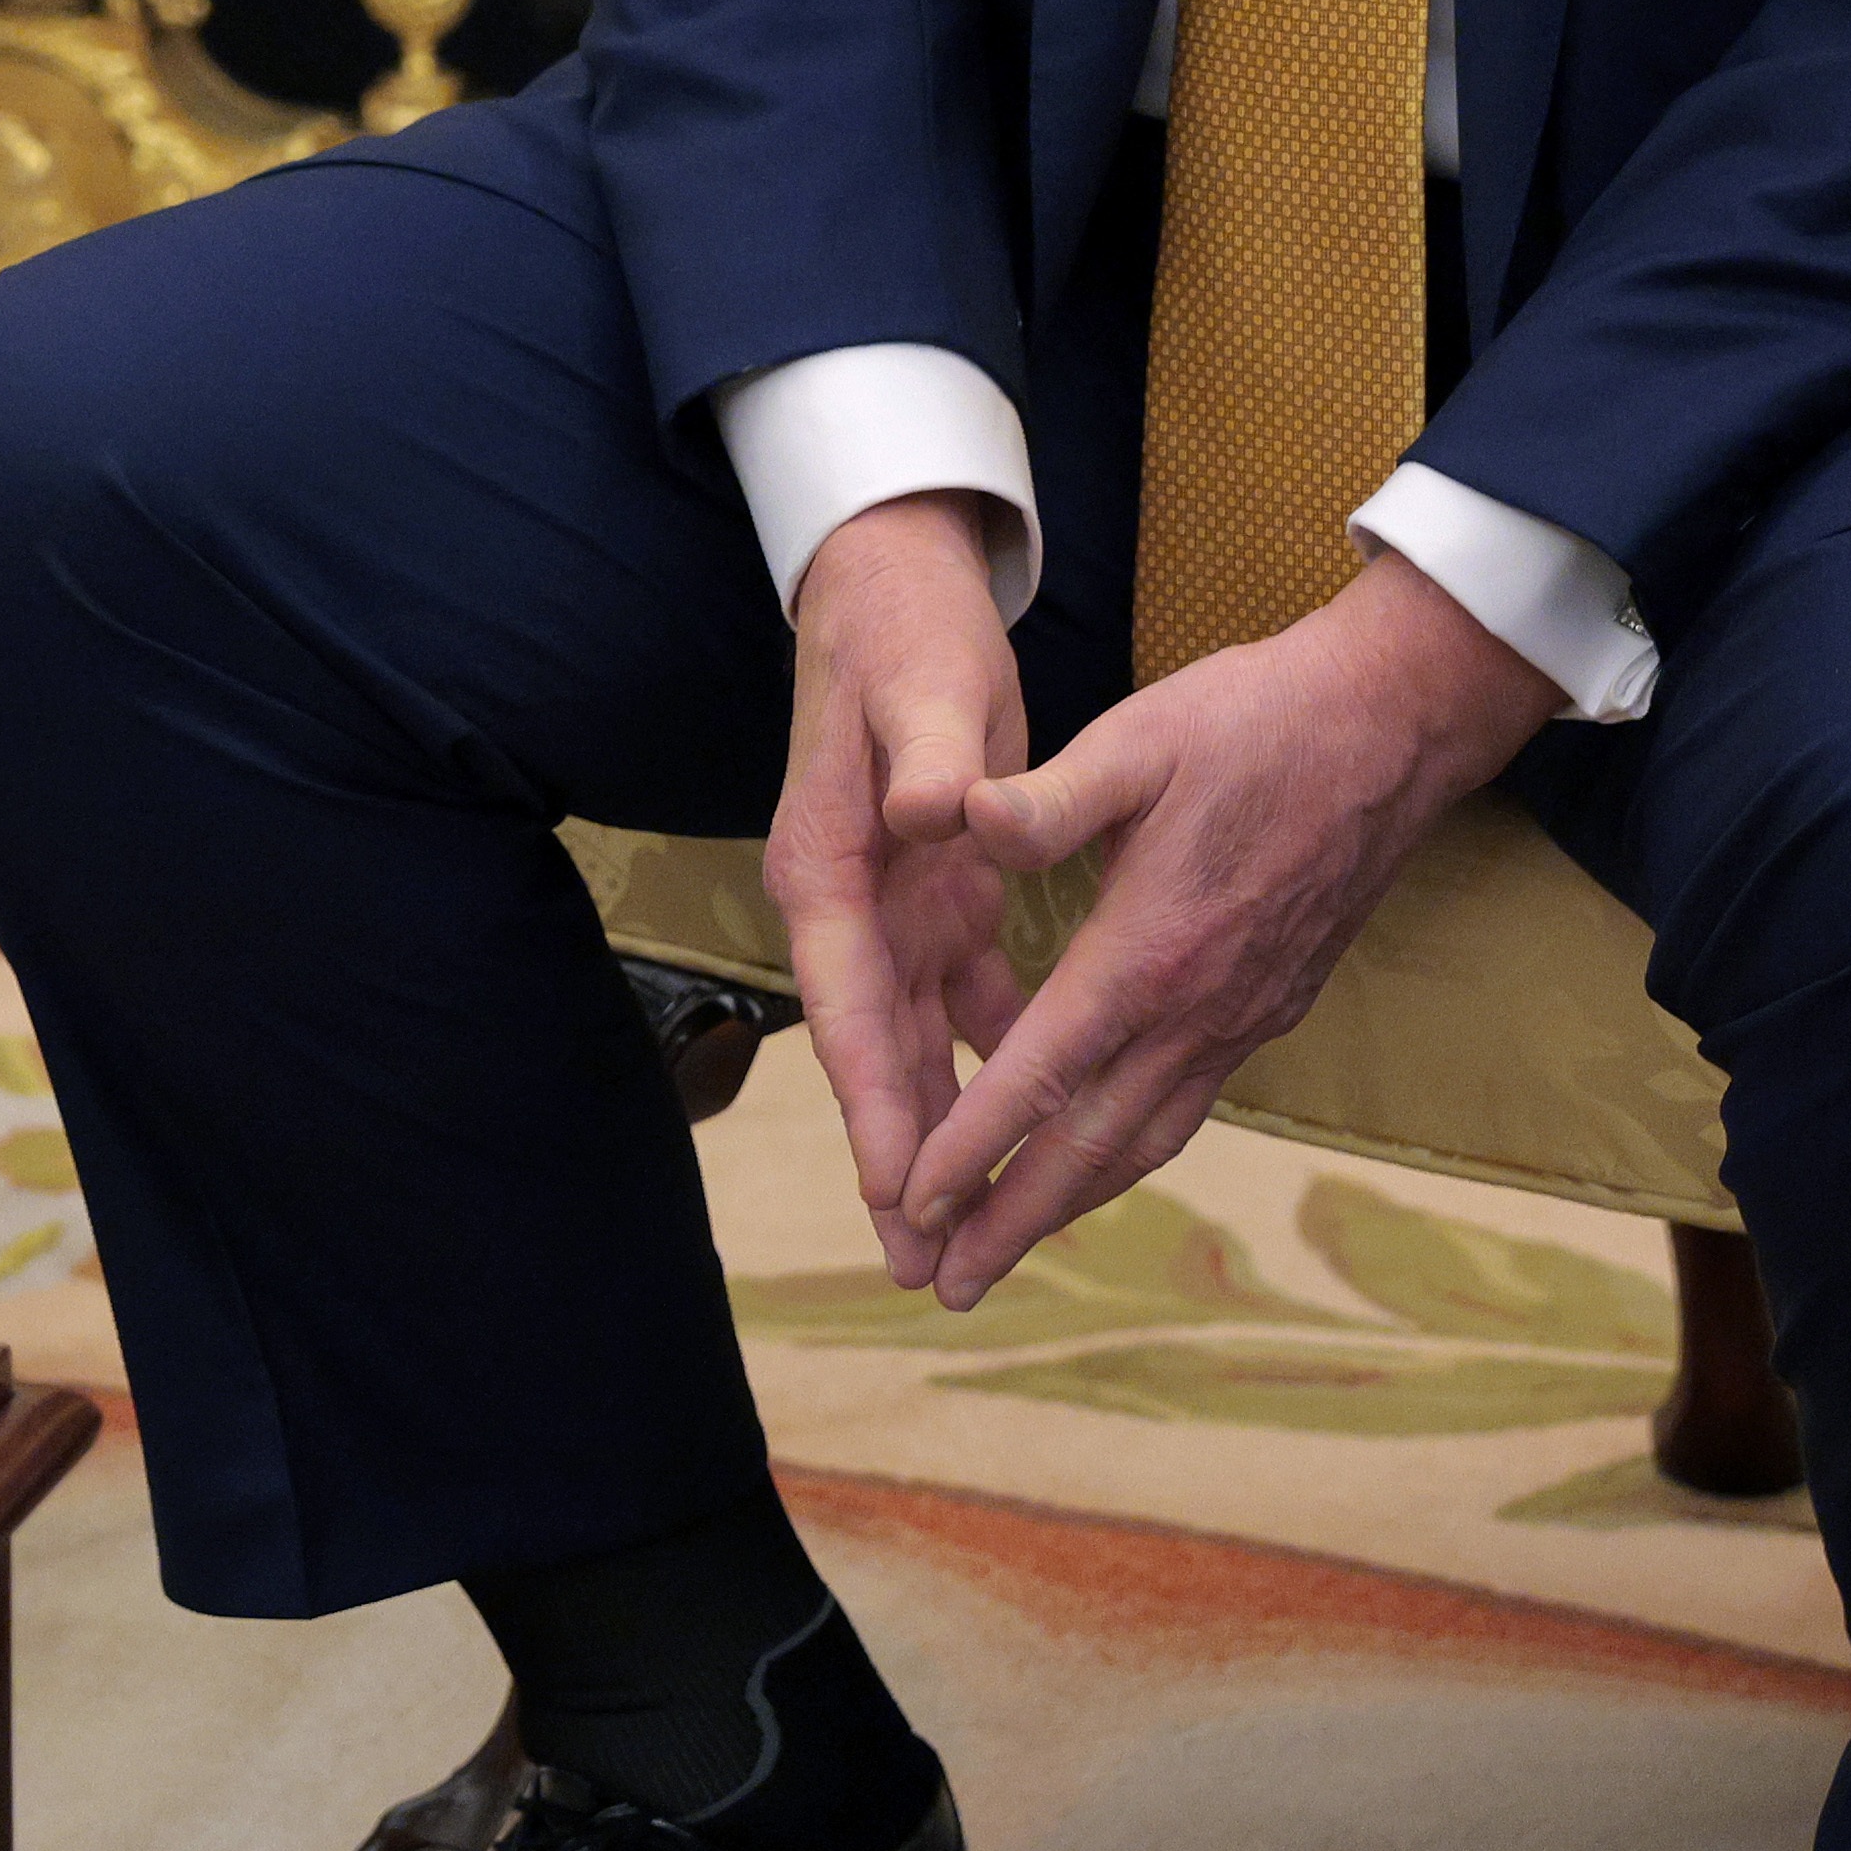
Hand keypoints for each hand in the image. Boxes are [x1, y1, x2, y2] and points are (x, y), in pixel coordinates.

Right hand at [770, 496, 1034, 1294]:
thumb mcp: (921, 683)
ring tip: (963, 1232)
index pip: (849, 1009)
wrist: (894, 585)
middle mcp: (848, 903)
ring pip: (914, 1043)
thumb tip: (932, 811)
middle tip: (926, 1266)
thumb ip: (929, 753)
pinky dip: (987, 1059)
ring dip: (940, 1132)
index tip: (905, 1189)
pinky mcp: (936, 892)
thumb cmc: (903, 632)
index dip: (877, 1105)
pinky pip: (962, 1000)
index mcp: (828, 867)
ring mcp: (890, 904)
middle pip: (873, 1055)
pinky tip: (1022, 1116)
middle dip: (900, 1161)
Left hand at [889, 550, 1549, 1309]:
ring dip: (1073, 1202)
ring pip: (1147, 1139)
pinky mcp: (1269, 1006)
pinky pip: (1187, 1106)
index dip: (972, 1144)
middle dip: (1016, 1219)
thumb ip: (1045, 797)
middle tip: (949, 1283)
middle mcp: (1198, 1008)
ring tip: (1009, 1248)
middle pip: (1093, 1145)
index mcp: (1149, 951)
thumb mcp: (1138, 737)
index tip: (912, 1200)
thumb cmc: (1257, 720)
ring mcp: (1242, 1017)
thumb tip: (955, 819)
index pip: (1040, 1074)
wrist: (1394, 727)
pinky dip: (1129, 1151)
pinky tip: (1097, 1157)